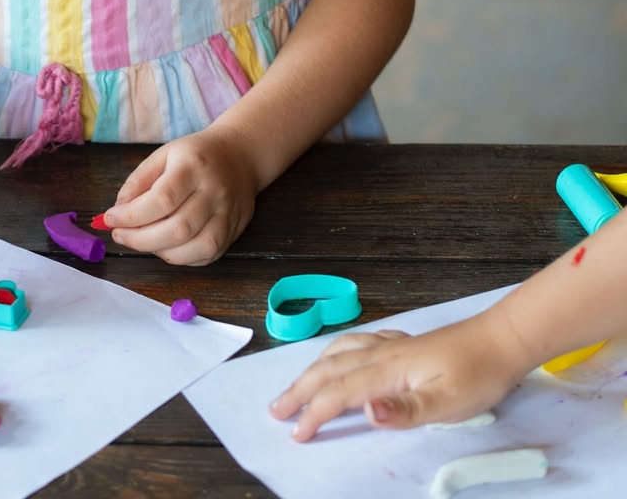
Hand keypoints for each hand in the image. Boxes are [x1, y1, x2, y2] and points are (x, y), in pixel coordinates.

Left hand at [102, 128, 257, 264]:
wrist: (240, 156)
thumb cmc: (195, 156)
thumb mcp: (163, 155)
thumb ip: (139, 181)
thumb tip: (118, 211)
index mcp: (193, 166)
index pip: (162, 198)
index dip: (132, 215)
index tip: (110, 219)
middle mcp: (214, 192)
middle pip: (178, 229)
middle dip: (141, 239)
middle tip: (119, 235)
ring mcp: (228, 215)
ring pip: (195, 248)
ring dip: (160, 252)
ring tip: (143, 241)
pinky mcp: (233, 233)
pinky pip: (206, 256)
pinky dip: (180, 258)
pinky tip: (165, 246)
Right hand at [270, 313, 531, 439]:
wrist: (500, 339)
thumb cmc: (477, 375)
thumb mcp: (447, 403)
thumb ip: (405, 410)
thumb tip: (366, 412)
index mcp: (387, 371)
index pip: (339, 394)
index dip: (314, 414)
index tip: (295, 434)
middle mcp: (381, 353)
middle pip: (328, 370)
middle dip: (299, 390)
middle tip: (275, 409)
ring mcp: (390, 343)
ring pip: (337, 352)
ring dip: (311, 369)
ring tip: (295, 384)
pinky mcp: (402, 342)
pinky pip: (354, 342)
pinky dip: (335, 351)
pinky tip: (339, 355)